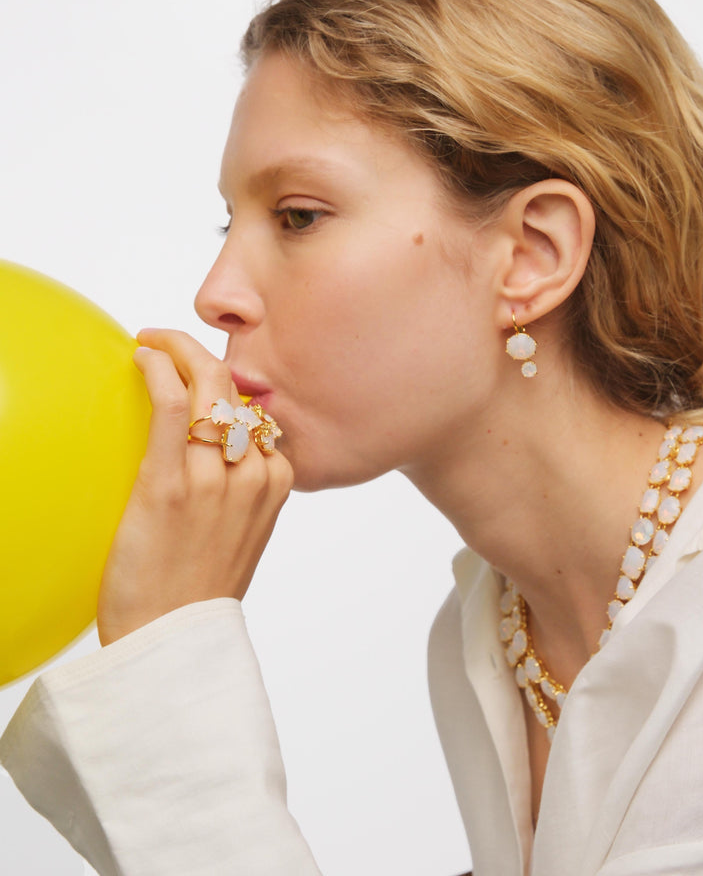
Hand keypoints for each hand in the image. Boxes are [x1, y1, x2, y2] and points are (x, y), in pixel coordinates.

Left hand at [97, 329, 292, 645]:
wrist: (173, 643)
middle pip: (237, 390)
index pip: (261, 413)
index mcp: (277, 484)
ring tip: (154, 344)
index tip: (204, 378)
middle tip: (172, 342)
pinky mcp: (170, 486)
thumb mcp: (245, 535)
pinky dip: (158, 368)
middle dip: (205, 354)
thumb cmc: (201, 591)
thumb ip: (245, 489)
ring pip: (208, 388)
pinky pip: (170, 406)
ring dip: (179, 352)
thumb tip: (220, 451)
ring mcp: (214, 479)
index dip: (231, 389)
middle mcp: (254, 475)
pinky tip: (142, 355)